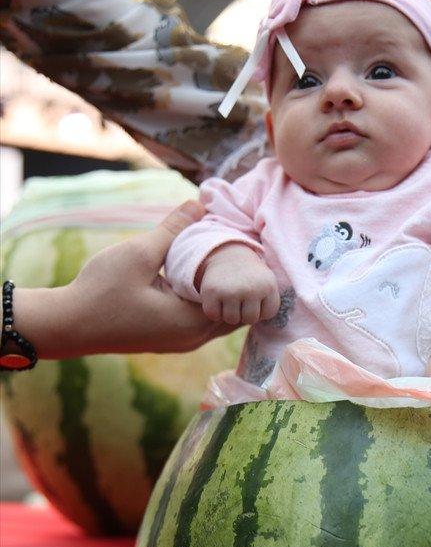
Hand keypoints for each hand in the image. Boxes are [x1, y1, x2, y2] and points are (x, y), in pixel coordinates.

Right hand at [14, 202, 241, 357]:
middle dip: (236, 283)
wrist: (68, 324)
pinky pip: (201, 320)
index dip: (244, 273)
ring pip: (217, 316)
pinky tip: (200, 277)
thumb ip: (173, 230)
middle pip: (233, 311)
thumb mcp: (139, 253)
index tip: (245, 245)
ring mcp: (182, 343)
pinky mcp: (170, 339)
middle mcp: (194, 339)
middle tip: (239, 249)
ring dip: (220, 292)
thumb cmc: (101, 291)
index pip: (237, 300)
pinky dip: (206, 300)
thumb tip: (200, 203)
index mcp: (192, 322)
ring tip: (222, 259)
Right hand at [197, 244, 280, 325]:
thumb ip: (270, 304)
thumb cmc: (250, 276)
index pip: (267, 314)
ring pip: (231, 318)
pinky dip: (214, 310)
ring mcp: (231, 290)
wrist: (226, 254)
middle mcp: (251, 288)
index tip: (256, 294)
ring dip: (229, 312)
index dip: (261, 308)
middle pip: (249, 319)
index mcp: (268, 286)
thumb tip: (266, 331)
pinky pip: (213, 314)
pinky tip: (217, 298)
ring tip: (230, 297)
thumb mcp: (267, 283)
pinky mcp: (212, 291)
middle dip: (245, 312)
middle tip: (241, 297)